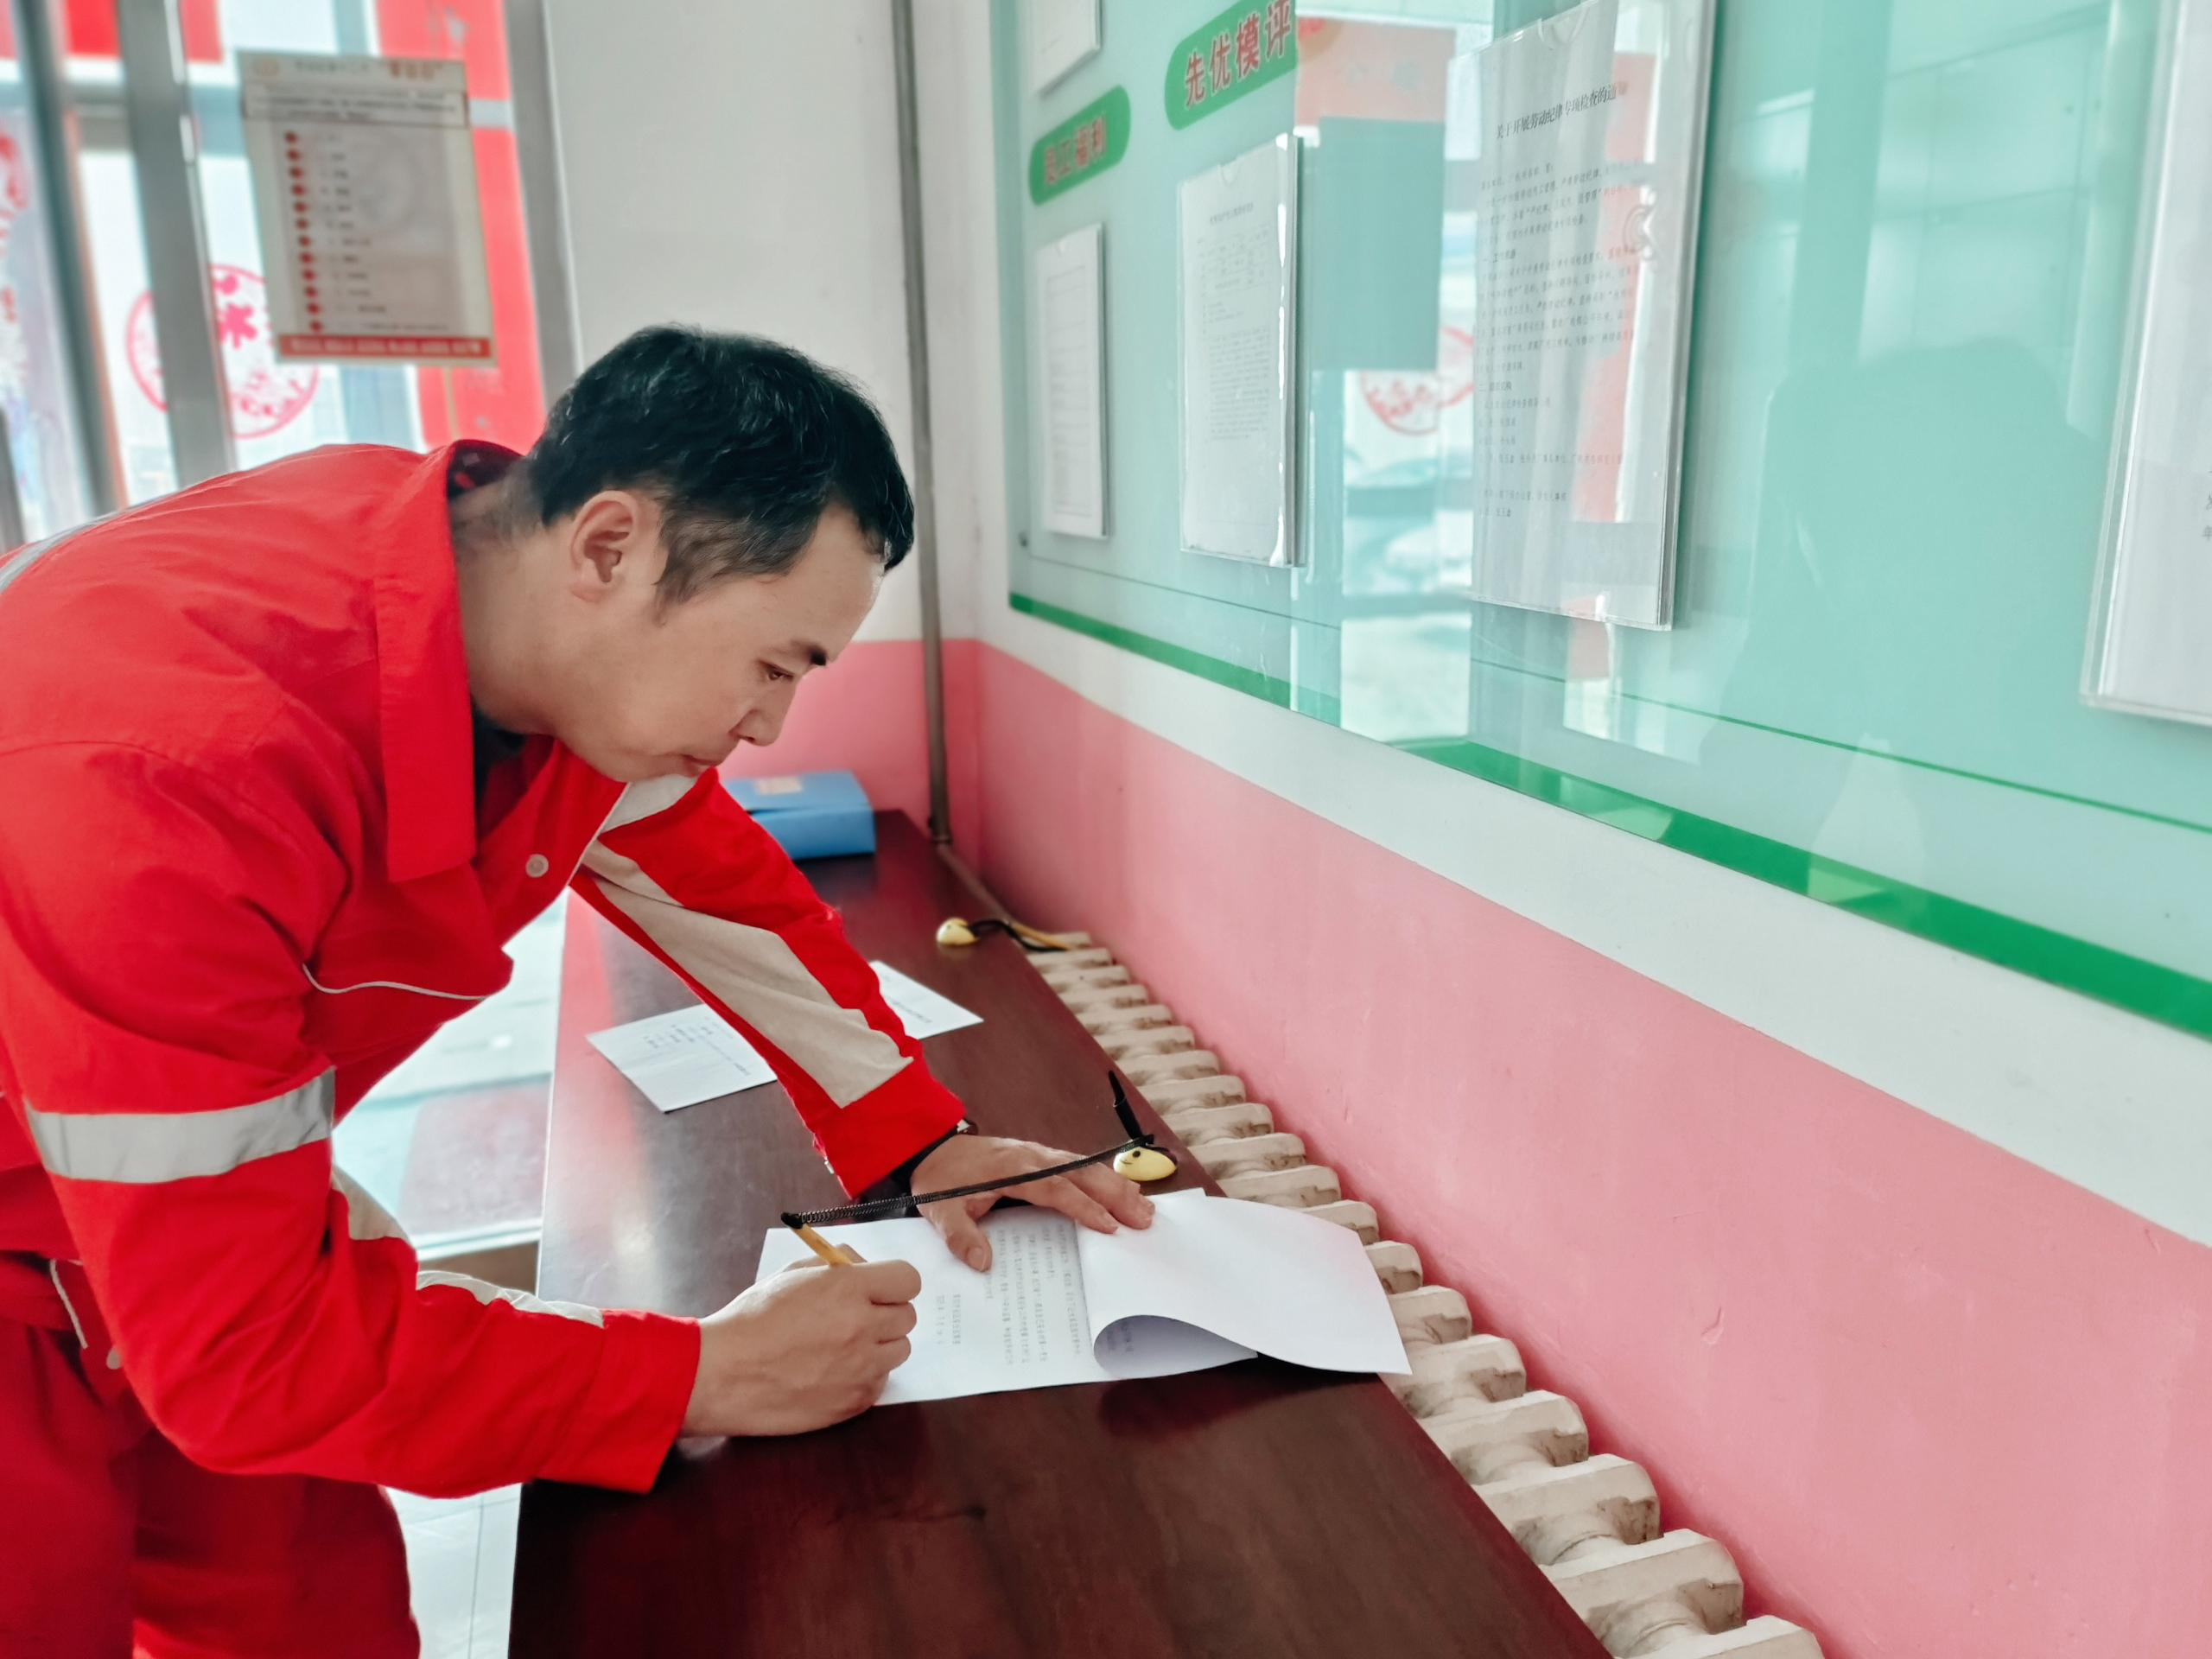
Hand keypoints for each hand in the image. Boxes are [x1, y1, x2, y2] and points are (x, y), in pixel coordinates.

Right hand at [682, 1258, 921, 1436]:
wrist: (722, 1374)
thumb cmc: (751, 1320)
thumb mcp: (791, 1275)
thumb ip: (836, 1265)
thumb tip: (864, 1266)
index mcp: (847, 1289)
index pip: (908, 1279)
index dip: (893, 1283)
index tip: (878, 1290)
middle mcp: (862, 1327)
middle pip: (907, 1316)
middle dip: (886, 1313)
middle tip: (856, 1319)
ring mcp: (861, 1368)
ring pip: (899, 1351)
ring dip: (879, 1346)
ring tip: (843, 1348)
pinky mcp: (854, 1403)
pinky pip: (880, 1383)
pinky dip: (864, 1377)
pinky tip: (833, 1373)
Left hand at [911, 1132, 1154, 1271]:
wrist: (931, 1147)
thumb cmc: (940, 1180)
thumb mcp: (940, 1211)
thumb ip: (959, 1236)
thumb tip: (983, 1263)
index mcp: (1012, 1169)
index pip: (1055, 1188)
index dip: (1083, 1206)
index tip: (1108, 1226)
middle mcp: (1032, 1157)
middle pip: (1082, 1173)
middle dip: (1115, 1194)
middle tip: (1144, 1219)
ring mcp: (1039, 1154)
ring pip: (1086, 1166)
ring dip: (1116, 1185)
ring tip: (1145, 1207)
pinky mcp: (1041, 1157)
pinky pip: (1079, 1165)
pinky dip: (1104, 1177)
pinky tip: (1123, 1190)